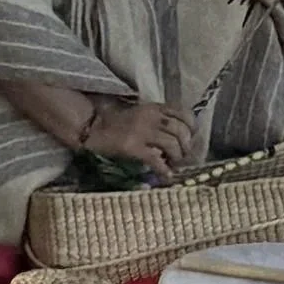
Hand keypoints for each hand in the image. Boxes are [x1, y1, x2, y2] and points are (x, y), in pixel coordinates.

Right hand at [81, 97, 195, 174]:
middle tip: (182, 157)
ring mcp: (142, 131)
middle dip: (186, 147)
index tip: (190, 139)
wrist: (92, 127)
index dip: (192, 128)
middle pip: (181, 131)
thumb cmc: (116, 122)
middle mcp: (152, 117)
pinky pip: (156, 159)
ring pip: (172, 145)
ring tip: (173, 165)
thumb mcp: (141, 113)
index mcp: (155, 108)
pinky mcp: (132, 147)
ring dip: (177, 158)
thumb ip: (158, 120)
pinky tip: (166, 176)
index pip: (184, 114)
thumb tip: (178, 136)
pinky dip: (164, 170)